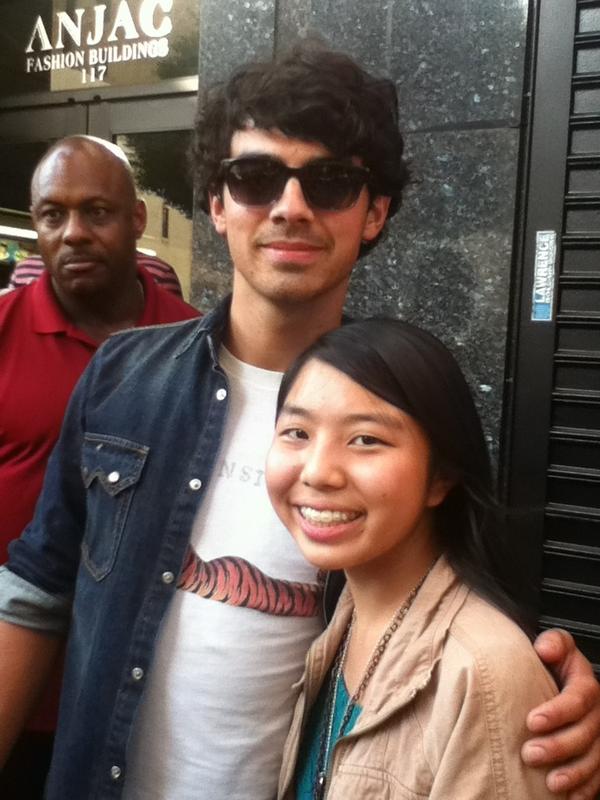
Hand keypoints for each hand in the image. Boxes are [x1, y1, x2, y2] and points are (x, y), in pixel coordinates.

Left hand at [521, 629, 599, 798]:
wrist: (554, 677)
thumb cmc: (551, 662)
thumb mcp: (553, 645)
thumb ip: (553, 642)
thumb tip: (546, 649)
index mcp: (586, 684)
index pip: (579, 698)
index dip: (558, 711)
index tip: (532, 721)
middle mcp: (597, 712)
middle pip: (586, 733)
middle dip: (560, 747)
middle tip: (530, 754)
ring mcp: (599, 736)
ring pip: (594, 758)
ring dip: (574, 773)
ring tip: (550, 783)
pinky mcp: (596, 755)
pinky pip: (599, 776)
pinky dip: (586, 788)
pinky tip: (572, 798)